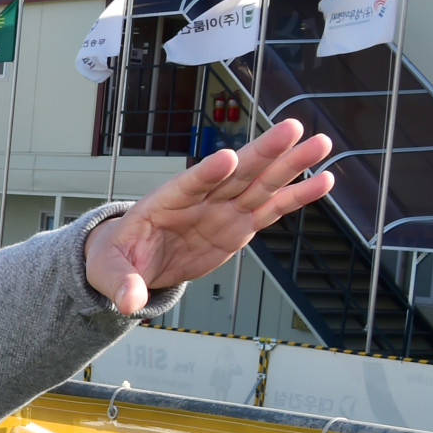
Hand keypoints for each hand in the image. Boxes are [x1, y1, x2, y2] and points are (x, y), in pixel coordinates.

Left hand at [84, 118, 334, 315]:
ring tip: (320, 143)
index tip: (227, 158)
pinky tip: (324, 181)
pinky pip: (271, 209)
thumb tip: (129, 303)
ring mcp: (221, 210)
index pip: (186, 185)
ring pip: (259, 184)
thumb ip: (122, 284)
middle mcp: (198, 200)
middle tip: (290, 129)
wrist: (135, 262)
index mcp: (163, 203)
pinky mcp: (238, 225)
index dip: (206, 172)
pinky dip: (296, 197)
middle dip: (261, 152)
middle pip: (233, 173)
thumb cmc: (117, 258)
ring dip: (289, 165)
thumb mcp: (108, 272)